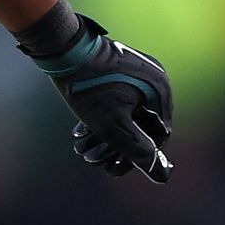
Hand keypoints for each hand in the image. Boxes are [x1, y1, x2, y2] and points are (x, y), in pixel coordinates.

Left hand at [28, 18, 173, 181]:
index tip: (114, 169)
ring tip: (83, 150)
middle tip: (94, 162)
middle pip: (141, 123)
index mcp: (161, 89)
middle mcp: (154, 78)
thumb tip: (162, 176)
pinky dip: (103, 116)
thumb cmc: (88, 87)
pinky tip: (82, 131)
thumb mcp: (112, 125)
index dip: (137, 156)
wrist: (62, 48)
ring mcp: (138, 70)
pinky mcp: (119, 67)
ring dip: (106, 133)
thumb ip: (137, 151)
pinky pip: (118, 98)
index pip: (158, 134)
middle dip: (116, 146)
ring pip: (127, 112)